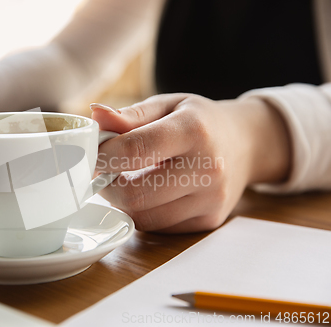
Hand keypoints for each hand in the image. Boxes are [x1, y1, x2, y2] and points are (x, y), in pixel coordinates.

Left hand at [92, 94, 290, 232]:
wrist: (244, 144)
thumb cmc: (198, 121)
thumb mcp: (167, 106)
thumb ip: (130, 115)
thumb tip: (95, 116)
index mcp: (193, 130)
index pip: (134, 150)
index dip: (102, 156)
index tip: (88, 155)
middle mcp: (208, 169)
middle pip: (135, 194)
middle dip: (108, 185)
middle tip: (104, 172)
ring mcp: (210, 200)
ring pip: (143, 217)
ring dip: (124, 202)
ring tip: (128, 179)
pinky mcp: (208, 221)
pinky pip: (158, 227)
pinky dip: (144, 213)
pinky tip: (150, 193)